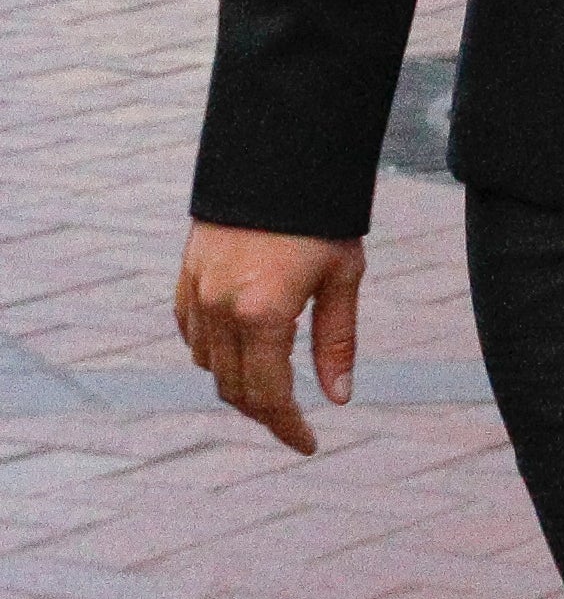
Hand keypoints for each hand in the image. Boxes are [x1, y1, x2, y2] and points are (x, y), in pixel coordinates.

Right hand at [174, 220, 364, 453]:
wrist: (280, 154)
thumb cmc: (321, 215)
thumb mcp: (342, 276)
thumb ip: (336, 341)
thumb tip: (338, 398)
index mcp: (264, 312)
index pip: (269, 395)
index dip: (287, 427)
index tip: (308, 444)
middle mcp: (222, 309)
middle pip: (235, 389)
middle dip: (264, 412)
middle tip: (293, 421)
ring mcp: (198, 293)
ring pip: (209, 365)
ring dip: (236, 384)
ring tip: (270, 387)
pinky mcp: (186, 275)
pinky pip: (191, 334)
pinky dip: (211, 353)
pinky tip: (237, 352)